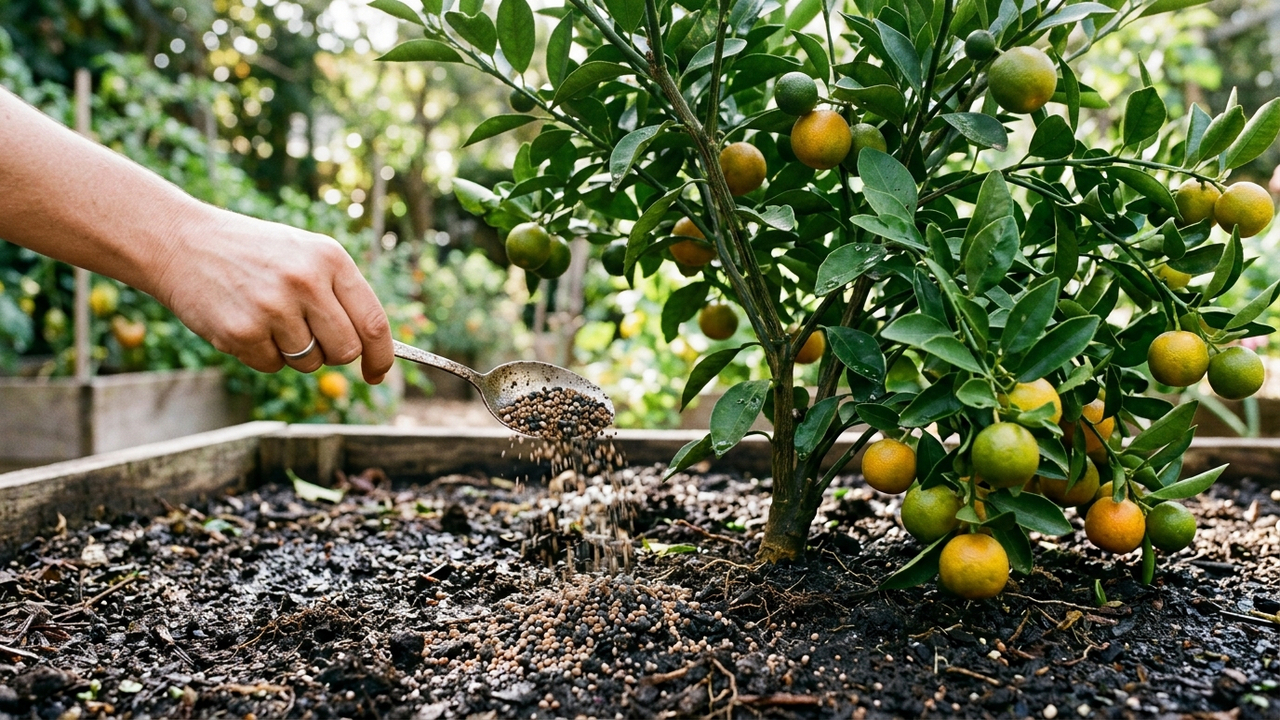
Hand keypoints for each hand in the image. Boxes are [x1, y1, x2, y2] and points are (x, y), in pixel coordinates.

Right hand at [153, 207, 392, 382]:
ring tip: (268, 318)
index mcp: (330, 258)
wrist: (181, 242)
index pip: (373, 322)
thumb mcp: (304, 254)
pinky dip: (262, 355)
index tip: (378, 373)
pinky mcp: (242, 332)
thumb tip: (374, 348)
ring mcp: (273, 308)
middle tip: (309, 336)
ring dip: (294, 353)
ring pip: (309, 363)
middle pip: (345, 350)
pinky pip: (272, 366)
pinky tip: (245, 323)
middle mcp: (306, 281)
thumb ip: (340, 293)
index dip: (382, 356)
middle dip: (332, 353)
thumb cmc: (253, 254)